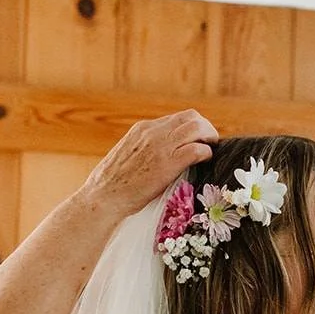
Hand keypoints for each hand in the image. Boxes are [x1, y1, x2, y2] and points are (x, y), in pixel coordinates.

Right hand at [83, 109, 217, 216]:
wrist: (103, 197)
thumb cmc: (112, 184)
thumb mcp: (127, 155)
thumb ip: (144, 149)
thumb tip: (159, 156)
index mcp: (142, 129)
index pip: (177, 118)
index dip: (192, 127)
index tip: (198, 139)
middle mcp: (153, 132)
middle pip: (191, 117)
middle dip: (205, 128)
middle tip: (210, 142)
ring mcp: (161, 146)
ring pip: (197, 128)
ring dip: (210, 137)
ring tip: (211, 149)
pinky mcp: (168, 163)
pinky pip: (197, 150)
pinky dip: (206, 153)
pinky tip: (205, 161)